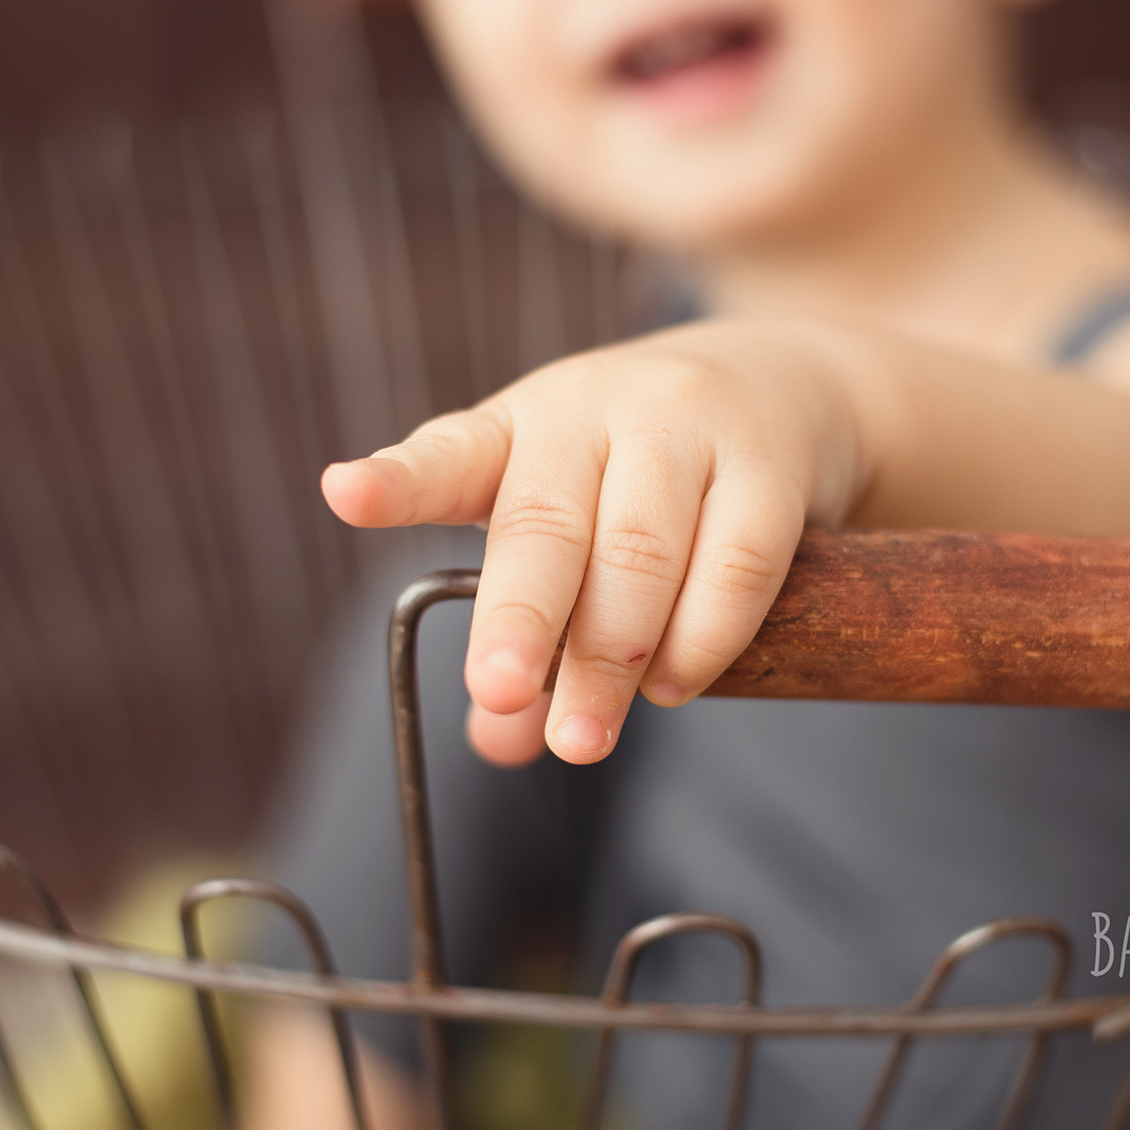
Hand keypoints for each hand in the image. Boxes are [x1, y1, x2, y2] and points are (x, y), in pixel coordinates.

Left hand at [321, 321, 864, 765]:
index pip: (449, 453)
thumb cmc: (642, 476)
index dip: (397, 480)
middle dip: (520, 620)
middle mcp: (592, 412)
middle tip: (497, 697)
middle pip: (548, 525)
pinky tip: (673, 683)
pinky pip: (737, 563)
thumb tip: (499, 745)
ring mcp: (684, 427)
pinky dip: (702, 638)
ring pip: (641, 551)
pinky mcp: (768, 462)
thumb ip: (531, 634)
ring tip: (586, 736)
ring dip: (611, 658)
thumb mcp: (571, 526)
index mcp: (520, 428)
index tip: (346, 495)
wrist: (783, 385)